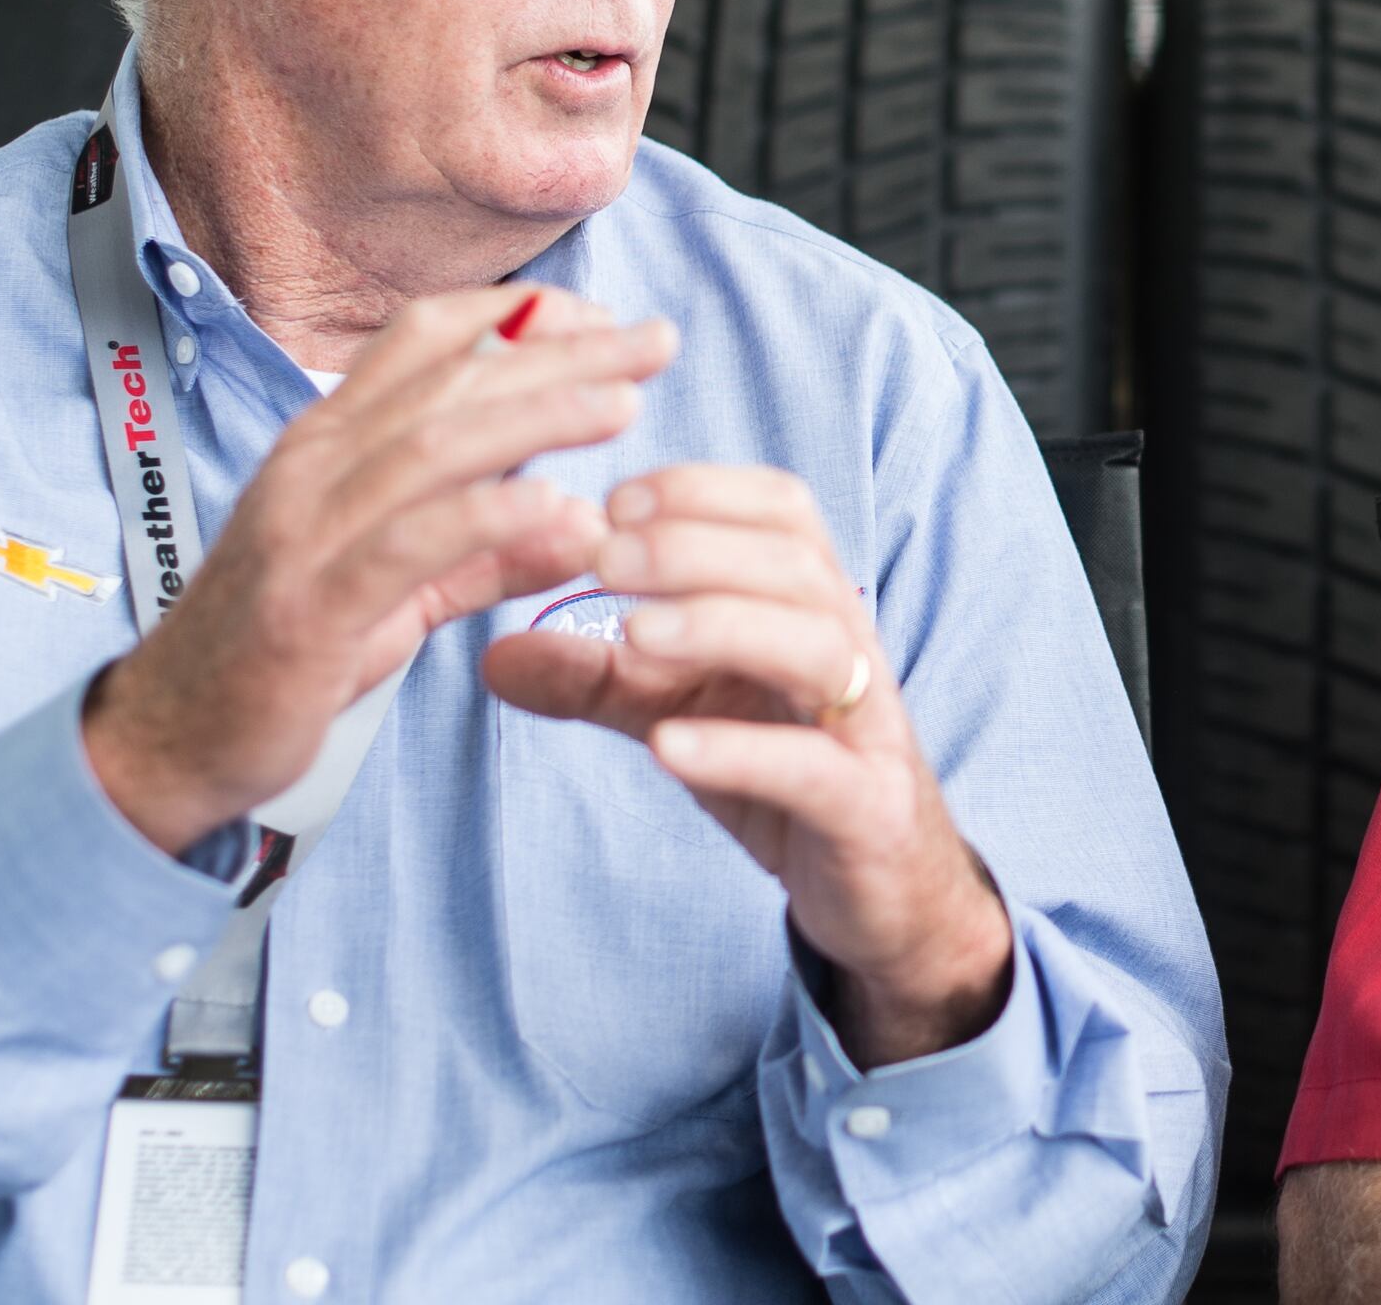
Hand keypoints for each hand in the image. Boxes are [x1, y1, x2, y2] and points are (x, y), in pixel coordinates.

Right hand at [82, 287, 677, 852]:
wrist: (174, 736)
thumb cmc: (289, 653)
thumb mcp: (402, 591)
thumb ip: (488, 553)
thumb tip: (582, 522)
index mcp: (328, 445)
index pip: (421, 340)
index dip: (514, 317)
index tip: (602, 315)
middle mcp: (314, 467)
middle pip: (450, 381)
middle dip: (560, 354)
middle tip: (656, 340)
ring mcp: (307, 531)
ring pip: (434, 446)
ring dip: (537, 416)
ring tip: (624, 404)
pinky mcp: (313, 604)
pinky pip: (407, 544)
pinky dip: (484, 515)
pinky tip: (553, 503)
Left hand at [477, 465, 1014, 1067]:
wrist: (886, 890)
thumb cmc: (787, 777)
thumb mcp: (681, 714)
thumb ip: (597, 682)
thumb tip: (495, 654)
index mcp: (813, 609)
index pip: (782, 511)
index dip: (702, 491)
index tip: (614, 502)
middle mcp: (850, 651)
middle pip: (796, 564)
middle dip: (696, 546)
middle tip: (605, 556)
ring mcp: (865, 730)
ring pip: (815, 647)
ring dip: (720, 625)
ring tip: (632, 635)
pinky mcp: (865, 810)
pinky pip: (812, 768)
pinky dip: (739, 750)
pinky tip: (666, 746)